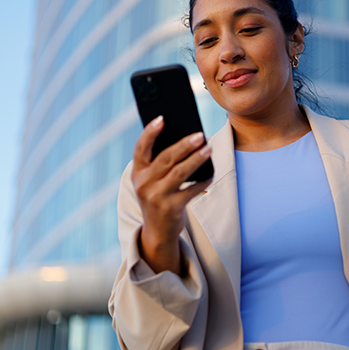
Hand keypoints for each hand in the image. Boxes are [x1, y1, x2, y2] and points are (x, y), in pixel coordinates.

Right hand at [131, 116, 211, 273]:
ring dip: (196, 159)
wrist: (157, 231)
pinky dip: (202, 181)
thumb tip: (185, 138)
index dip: (150, 132)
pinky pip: (191, 190)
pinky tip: (210, 173)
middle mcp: (144, 184)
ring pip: (180, 173)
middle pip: (166, 158)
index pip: (141, 148)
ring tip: (208, 149)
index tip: (162, 118)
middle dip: (184, 145)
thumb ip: (160, 162)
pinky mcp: (171, 208)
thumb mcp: (151, 180)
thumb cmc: (158, 196)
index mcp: (137, 173)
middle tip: (200, 134)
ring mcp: (157, 197)